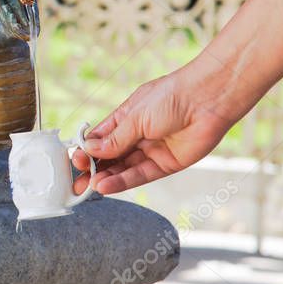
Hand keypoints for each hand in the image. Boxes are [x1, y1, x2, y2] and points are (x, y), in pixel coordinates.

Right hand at [71, 61, 244, 194]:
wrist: (208, 99)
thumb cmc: (171, 97)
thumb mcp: (135, 116)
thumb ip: (114, 139)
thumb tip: (90, 151)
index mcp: (126, 118)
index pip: (100, 138)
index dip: (87, 150)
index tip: (74, 161)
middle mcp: (137, 135)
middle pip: (110, 157)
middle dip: (92, 169)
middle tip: (76, 183)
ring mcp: (151, 150)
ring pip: (124, 168)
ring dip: (106, 177)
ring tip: (89, 187)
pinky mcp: (166, 164)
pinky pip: (141, 175)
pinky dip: (123, 181)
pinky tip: (106, 185)